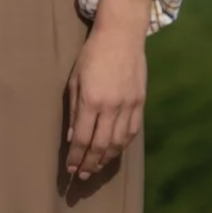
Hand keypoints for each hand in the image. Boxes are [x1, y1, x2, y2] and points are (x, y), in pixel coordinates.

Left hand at [64, 0, 154, 180]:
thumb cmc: (91, 55)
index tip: (70, 168)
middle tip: (82, 176)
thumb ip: (74, 110)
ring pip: (118, 142)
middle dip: (90, 164)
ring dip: (106, 159)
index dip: (76, 156)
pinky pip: (132, 132)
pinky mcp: (140, 102)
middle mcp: (111, 107)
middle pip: (101, 145)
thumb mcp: (75, 80)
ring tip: (96, 168)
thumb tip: (73, 137)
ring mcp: (129, 105)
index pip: (83, 138)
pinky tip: (114, 151)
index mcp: (91, 100)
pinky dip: (122, 145)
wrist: (121, 36)